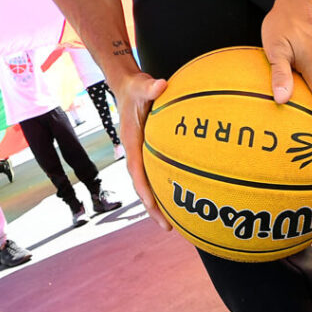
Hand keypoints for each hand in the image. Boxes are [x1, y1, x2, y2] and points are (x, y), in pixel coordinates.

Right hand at [112, 71, 169, 228]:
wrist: (127, 86)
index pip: (137, 173)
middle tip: (170, 227)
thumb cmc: (135, 88)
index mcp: (131, 143)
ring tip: (178, 220)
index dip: (145, 192)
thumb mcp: (141, 86)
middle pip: (143, 187)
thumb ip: (151, 87)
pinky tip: (184, 190)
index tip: (154, 208)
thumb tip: (161, 84)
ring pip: (149, 183)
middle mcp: (135, 153)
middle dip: (154, 208)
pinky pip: (157, 172)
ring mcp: (142, 153)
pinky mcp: (149, 150)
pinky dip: (167, 184)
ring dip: (160, 201)